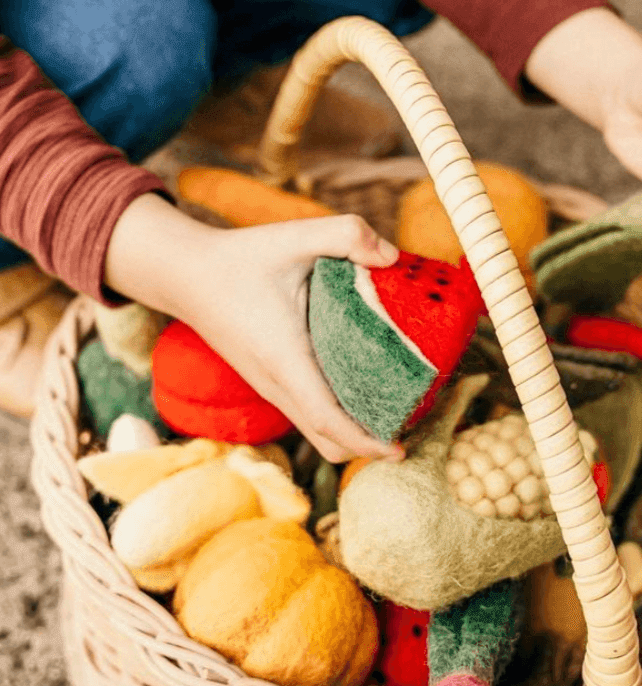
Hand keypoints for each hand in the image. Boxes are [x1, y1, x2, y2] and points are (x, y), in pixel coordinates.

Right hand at [105, 193, 404, 462]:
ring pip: (318, 432)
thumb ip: (346, 234)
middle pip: (328, 442)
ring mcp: (272, 389)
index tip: (400, 451)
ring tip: (397, 407)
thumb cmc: (239, 258)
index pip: (328, 421)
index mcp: (285, 360)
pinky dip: (339, 416)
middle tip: (412, 423)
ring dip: (356, 432)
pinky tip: (365, 386)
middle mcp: (277, 385)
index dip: (366, 442)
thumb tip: (392, 257)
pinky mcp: (271, 383)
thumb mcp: (293, 235)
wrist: (186, 275)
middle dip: (370, 444)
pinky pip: (310, 414)